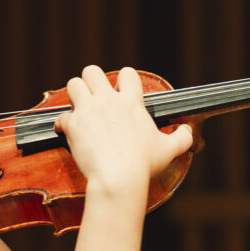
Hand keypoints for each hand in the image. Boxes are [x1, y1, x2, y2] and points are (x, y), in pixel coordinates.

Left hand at [53, 66, 192, 193]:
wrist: (118, 178)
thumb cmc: (143, 165)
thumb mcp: (169, 150)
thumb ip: (182, 137)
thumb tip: (188, 131)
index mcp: (131, 102)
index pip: (127, 73)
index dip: (123, 80)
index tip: (120, 92)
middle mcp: (108, 100)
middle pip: (92, 71)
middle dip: (91, 81)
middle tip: (93, 97)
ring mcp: (88, 110)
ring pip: (73, 84)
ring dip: (74, 95)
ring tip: (79, 108)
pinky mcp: (73, 124)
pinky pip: (61, 116)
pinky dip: (63, 124)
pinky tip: (67, 131)